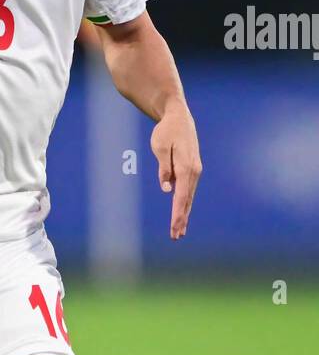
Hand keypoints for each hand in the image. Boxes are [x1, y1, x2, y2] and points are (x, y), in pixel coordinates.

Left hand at [151, 101, 201, 238]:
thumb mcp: (159, 147)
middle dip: (181, 219)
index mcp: (186, 167)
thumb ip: (164, 169)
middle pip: (187, 200)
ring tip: (179, 230)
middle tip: (175, 236)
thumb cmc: (166, 131)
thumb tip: (167, 189)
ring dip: (183, 213)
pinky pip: (188, 189)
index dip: (177, 214)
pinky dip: (185, 203)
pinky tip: (182, 213)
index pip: (181, 196)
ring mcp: (195, 170)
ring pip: (189, 196)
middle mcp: (194, 171)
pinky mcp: (192, 168)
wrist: (178, 117)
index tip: (174, 228)